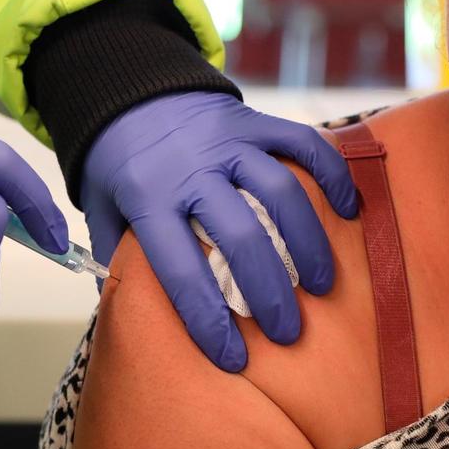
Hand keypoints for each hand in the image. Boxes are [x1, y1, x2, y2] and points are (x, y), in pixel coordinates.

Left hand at [80, 92, 357, 370]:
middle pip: (241, 234)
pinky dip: (333, 176)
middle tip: (287, 331)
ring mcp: (228, 141)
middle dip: (268, 291)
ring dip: (307, 243)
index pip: (179, 268)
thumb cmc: (116, 165)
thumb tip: (127, 315)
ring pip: (281, 191)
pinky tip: (348, 212)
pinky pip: (304, 144)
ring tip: (319, 285)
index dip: (207, 318)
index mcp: (147, 197)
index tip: (232, 358)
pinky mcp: (255, 121)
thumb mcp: (99, 209)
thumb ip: (113, 257)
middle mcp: (191, 168)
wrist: (127, 91)